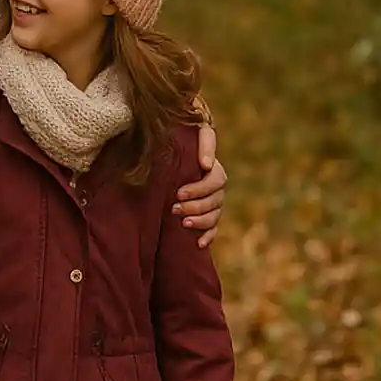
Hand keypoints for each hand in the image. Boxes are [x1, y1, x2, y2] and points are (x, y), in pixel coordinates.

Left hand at [175, 124, 227, 248]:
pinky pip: (214, 229)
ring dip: (201, 220)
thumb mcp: (186, 137)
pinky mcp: (207, 217)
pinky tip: (198, 244)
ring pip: (215, 215)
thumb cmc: (173, 145)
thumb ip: (200, 143)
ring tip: (183, 223)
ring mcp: (213, 202)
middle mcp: (215, 186)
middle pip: (215, 199)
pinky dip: (208, 237)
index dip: (200, 187)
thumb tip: (207, 165)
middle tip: (174, 207)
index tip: (179, 192)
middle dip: (196, 204)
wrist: (164, 160)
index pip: (215, 179)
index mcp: (212, 168)